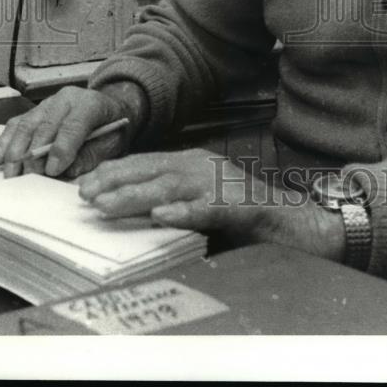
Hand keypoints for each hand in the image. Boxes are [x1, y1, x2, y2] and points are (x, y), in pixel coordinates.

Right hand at [0, 84, 142, 178]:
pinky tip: (0, 158)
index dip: (60, 149)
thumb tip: (64, 171)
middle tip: (27, 177)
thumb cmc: (112, 129)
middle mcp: (67, 99)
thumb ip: (90, 157)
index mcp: (91, 104)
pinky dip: (6, 141)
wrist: (111, 109)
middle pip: (45, 126)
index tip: (51, 171)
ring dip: (15, 150)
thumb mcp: (111, 144)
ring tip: (11, 173)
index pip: (73, 125)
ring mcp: (49, 103)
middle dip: (34, 154)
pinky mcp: (36, 110)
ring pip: (27, 124)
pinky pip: (17, 123)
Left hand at [77, 149, 345, 262]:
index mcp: (198, 164)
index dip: (118, 170)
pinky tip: (163, 216)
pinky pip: (209, 208)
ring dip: (136, 195)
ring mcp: (224, 185)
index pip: (150, 162)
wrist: (301, 224)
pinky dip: (184, 211)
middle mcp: (208, 167)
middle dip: (116, 180)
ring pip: (173, 186)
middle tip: (85, 193)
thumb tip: (138, 211)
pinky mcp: (242, 206)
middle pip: (154, 168)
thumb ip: (178, 202)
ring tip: (107, 204)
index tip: (88, 181)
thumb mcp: (207, 203)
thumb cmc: (252, 217)